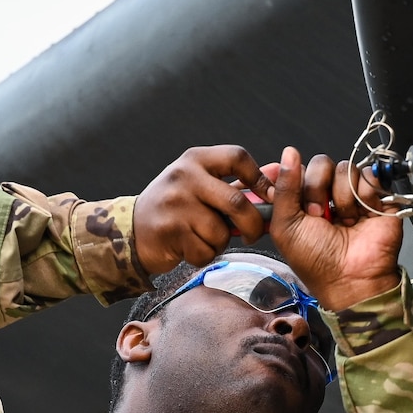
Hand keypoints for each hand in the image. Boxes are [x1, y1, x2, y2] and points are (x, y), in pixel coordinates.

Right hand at [132, 145, 275, 275]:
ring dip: (221, 242)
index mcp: (196, 159)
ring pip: (221, 231)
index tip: (270, 197)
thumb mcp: (201, 185)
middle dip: (252, 224)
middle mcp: (184, 176)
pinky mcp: (169, 229)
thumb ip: (237, 182)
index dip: (260, 178)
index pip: (237, 157)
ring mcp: (175, 203)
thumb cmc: (176, 208)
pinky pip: (205, 250)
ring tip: (205, 237)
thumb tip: (279, 174)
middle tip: (253, 234)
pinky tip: (190, 247)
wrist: (133, 230)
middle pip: (237, 202)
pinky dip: (205, 255)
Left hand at [264, 147, 404, 309]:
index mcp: (304, 201)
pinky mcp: (377, 197)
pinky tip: (363, 215)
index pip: (299, 168)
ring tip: (345, 220)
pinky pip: (369, 176)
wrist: (351, 278)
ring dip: (342, 196)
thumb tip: (289, 152)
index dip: (297, 178)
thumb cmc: (316, 260)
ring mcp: (353, 196)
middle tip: (319, 214)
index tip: (299, 203)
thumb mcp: (285, 225)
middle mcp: (328, 196)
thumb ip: (283, 187)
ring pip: (345, 168)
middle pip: (322, 164)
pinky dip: (365, 194)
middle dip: (317, 187)